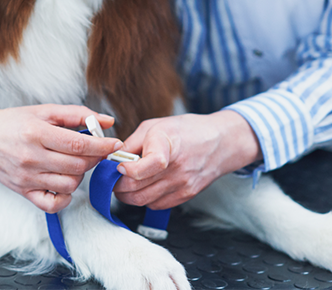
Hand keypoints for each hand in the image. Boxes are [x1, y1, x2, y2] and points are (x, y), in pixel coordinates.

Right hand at [0, 101, 121, 212]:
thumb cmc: (14, 121)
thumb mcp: (45, 110)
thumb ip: (78, 114)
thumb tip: (108, 121)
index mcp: (37, 133)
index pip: (78, 145)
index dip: (102, 146)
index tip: (115, 143)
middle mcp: (31, 158)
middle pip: (77, 166)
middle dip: (95, 158)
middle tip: (97, 149)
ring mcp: (26, 178)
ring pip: (69, 184)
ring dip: (81, 174)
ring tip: (77, 161)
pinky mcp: (23, 192)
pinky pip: (52, 204)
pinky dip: (66, 196)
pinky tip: (65, 180)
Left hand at [113, 110, 261, 209]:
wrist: (219, 143)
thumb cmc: (186, 130)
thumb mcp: (155, 125)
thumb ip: (132, 143)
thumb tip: (112, 158)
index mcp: (168, 144)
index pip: (147, 166)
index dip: (127, 169)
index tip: (119, 165)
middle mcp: (177, 168)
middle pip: (137, 188)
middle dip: (117, 185)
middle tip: (112, 177)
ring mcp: (182, 185)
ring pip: (142, 201)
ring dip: (127, 195)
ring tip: (125, 182)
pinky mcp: (185, 196)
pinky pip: (155, 205)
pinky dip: (144, 199)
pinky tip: (143, 186)